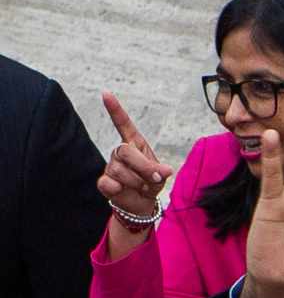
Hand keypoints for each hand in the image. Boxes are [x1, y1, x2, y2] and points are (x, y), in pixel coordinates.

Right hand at [96, 93, 174, 240]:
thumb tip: (164, 171)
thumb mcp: (161, 175)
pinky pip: (108, 183)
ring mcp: (111, 166)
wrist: (142, 203)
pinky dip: (118, 189)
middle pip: (125, 151)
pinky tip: (121, 190)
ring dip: (137, 183)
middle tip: (154, 178)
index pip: (123, 124)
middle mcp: (121, 152)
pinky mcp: (105, 181)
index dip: (115, 110)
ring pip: (120, 171)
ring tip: (141, 186)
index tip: (106, 93)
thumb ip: (160, 171)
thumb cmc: (151, 183)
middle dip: (143, 167)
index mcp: (135, 144)